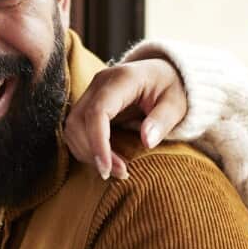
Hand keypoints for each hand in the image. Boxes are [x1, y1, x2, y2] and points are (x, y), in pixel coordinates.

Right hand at [64, 58, 186, 179]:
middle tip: (119, 173)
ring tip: (113, 169)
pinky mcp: (87, 105)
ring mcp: (90, 93)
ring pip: (72, 127)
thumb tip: (147, 142)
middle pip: (78, 121)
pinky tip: (105, 159)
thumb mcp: (176, 104)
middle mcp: (100, 83)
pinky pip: (75, 130)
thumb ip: (162, 121)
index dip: (98, 143)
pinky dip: (85, 148)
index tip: (108, 169)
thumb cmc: (170, 88)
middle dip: (92, 152)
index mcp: (122, 79)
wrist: (162, 75)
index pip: (98, 111)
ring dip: (86, 153)